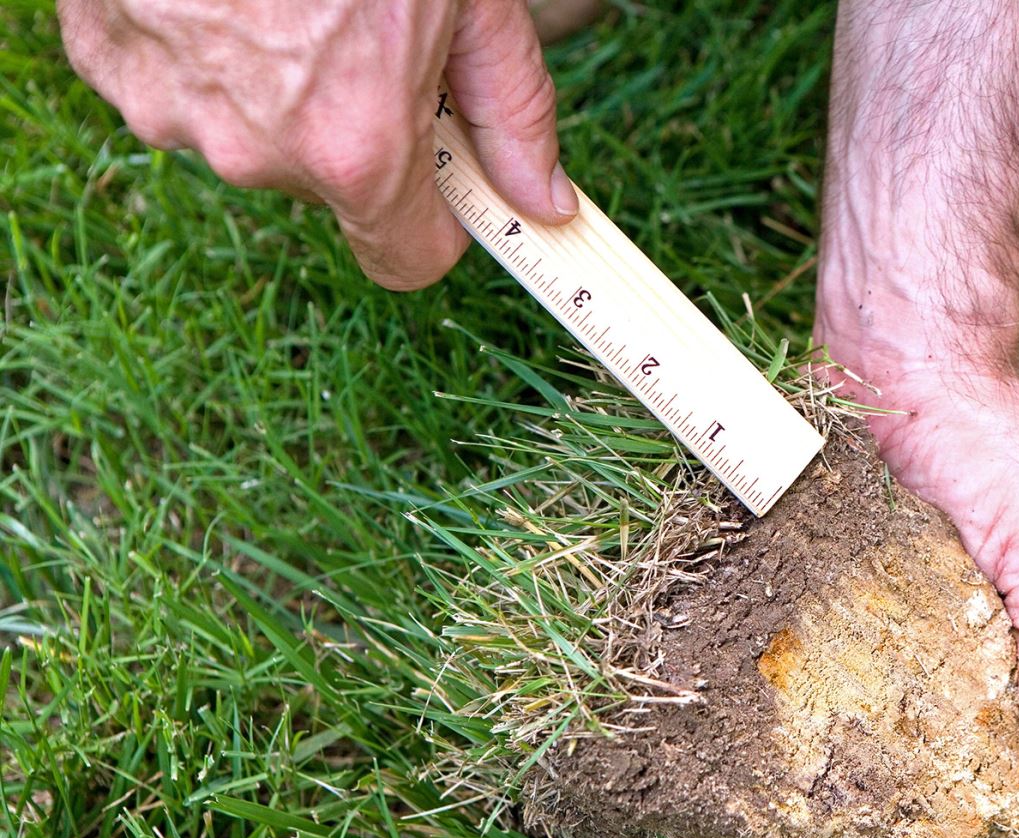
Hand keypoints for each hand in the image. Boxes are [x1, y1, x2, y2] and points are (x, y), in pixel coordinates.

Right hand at [58, 0, 577, 289]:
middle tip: (360, 25)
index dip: (434, 219)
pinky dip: (200, 42)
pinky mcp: (104, 57)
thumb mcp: (473, 1)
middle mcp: (256, 151)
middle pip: (331, 184)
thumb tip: (543, 198)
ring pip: (249, 131)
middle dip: (356, 123)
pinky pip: (176, 81)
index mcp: (358, 147)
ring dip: (273, 81)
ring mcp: (167, 108)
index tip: (444, 173)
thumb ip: (511, 109)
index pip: (407, 260)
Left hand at [815, 333, 1018, 822]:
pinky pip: (879, 643)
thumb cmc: (988, 440)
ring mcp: (949, 590)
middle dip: (954, 776)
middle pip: (992, 719)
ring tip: (850, 788)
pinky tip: (825, 712)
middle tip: (895, 830)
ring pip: (931, 688)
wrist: (904, 351)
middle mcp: (1013, 610)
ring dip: (900, 735)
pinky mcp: (890, 567)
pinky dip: (860, 681)